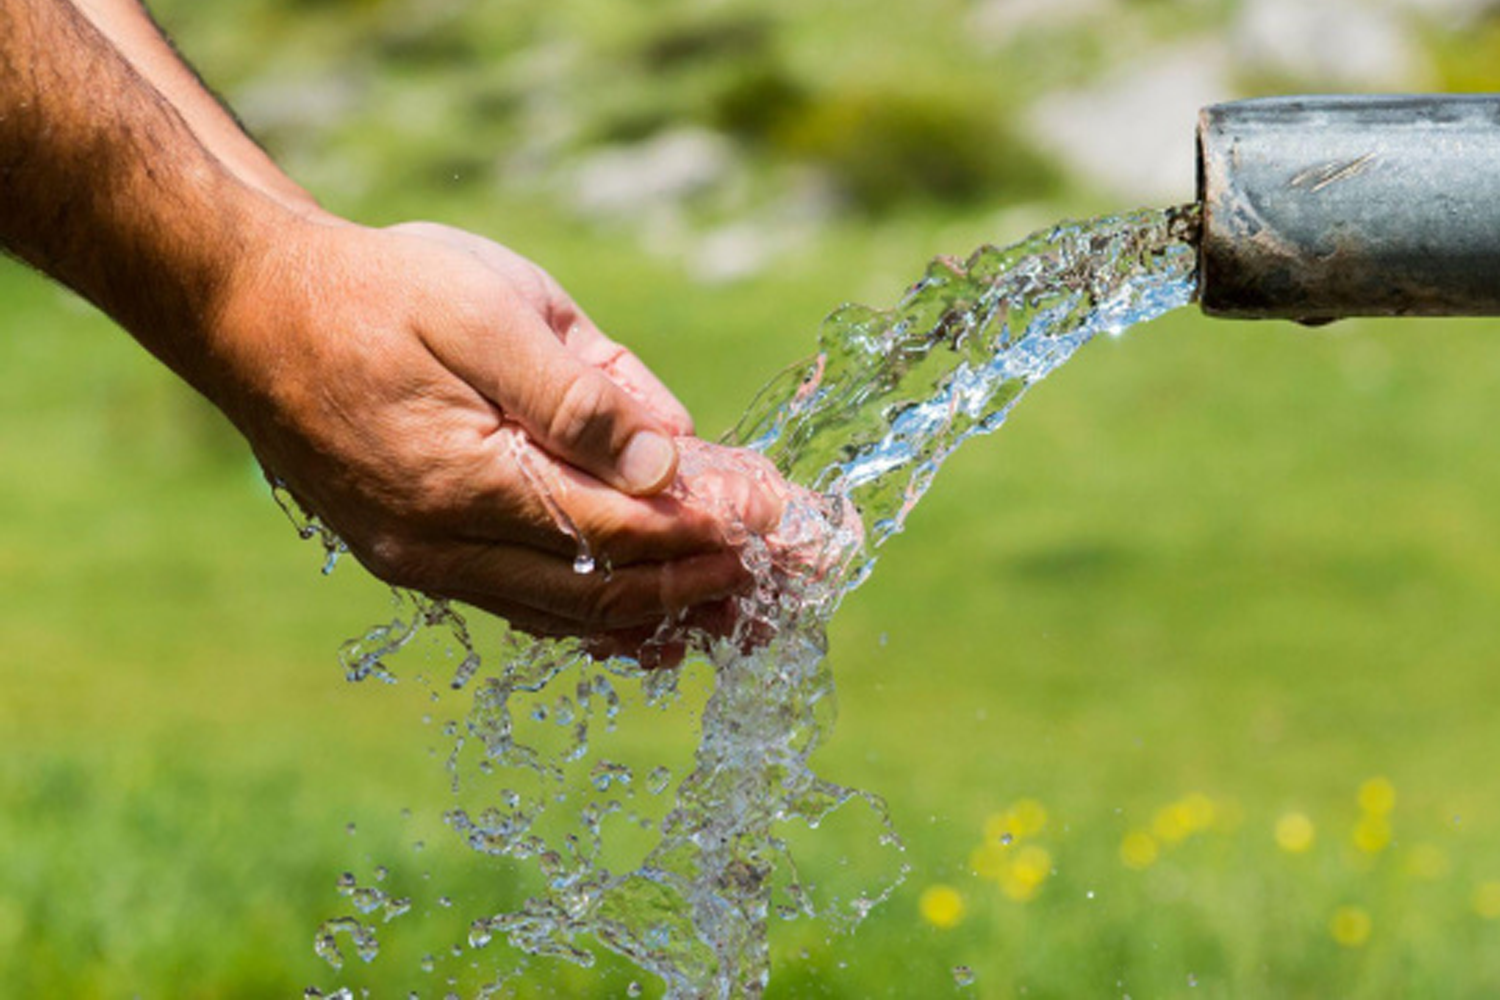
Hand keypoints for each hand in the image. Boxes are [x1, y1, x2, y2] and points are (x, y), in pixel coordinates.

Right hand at [206, 213, 783, 643]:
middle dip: (709, 583)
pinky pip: (531, 608)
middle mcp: (446, 548)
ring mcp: (429, 564)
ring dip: (668, 611)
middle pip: (608, 593)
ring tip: (749, 611)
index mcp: (468, 483)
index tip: (785, 521)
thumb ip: (579, 393)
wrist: (252, 311)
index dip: (712, 530)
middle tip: (793, 577)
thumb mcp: (488, 308)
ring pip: (572, 616)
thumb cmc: (377, 291)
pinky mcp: (421, 559)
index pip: (623, 533)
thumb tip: (669, 463)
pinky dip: (604, 614)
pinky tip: (659, 619)